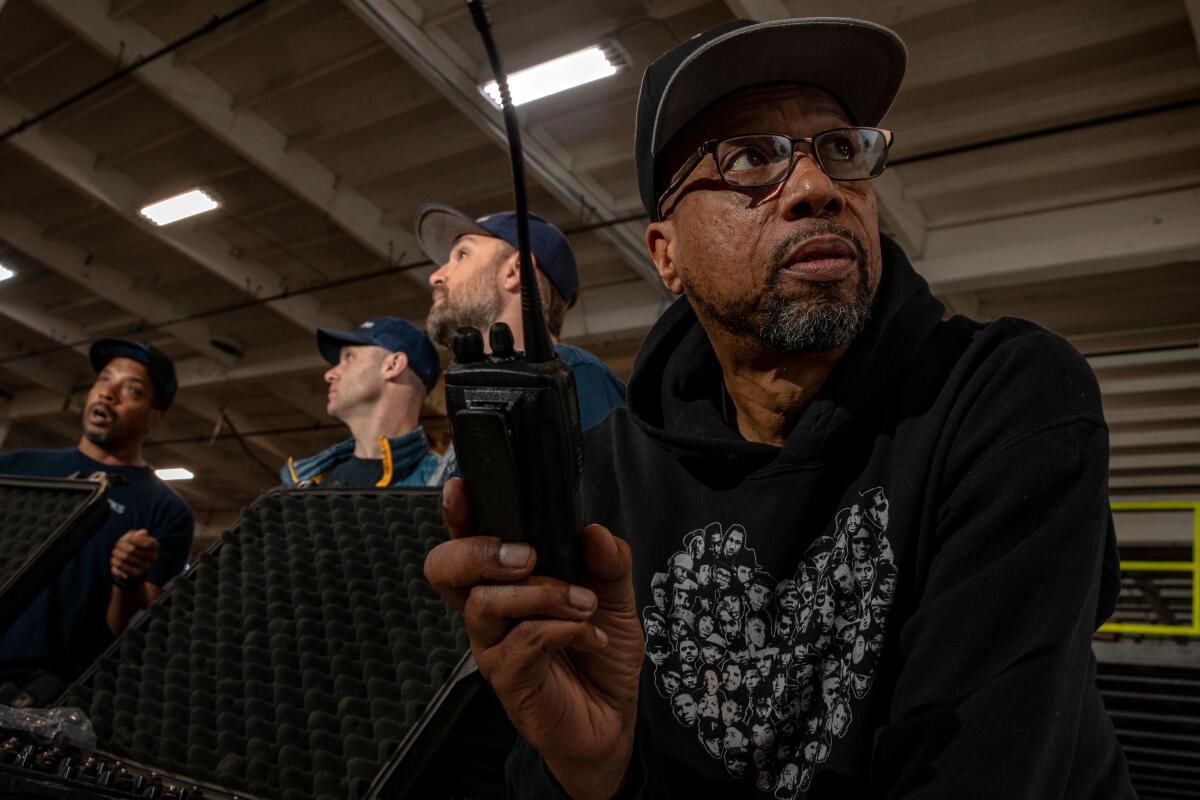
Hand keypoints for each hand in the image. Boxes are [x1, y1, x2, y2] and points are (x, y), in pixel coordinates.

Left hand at [110, 529, 158, 583]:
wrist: (133, 564)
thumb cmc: (134, 546)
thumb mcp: (136, 537)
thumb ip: (138, 533)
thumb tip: (144, 533)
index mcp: (155, 546)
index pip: (146, 542)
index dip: (134, 539)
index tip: (127, 539)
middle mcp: (153, 557)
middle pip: (132, 550)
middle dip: (120, 546)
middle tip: (116, 545)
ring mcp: (145, 567)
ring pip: (124, 558)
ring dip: (116, 554)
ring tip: (114, 552)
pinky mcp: (136, 574)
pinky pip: (121, 567)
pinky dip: (115, 563)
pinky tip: (115, 560)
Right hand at [425, 478, 643, 799]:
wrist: (613, 721)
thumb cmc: (601, 656)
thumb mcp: (615, 597)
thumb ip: (608, 561)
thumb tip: (593, 532)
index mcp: (506, 583)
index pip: (465, 541)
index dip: (456, 515)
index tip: (462, 489)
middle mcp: (490, 613)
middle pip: (445, 569)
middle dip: (480, 551)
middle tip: (529, 556)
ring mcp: (494, 647)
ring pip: (485, 604)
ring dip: (541, 594)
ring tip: (584, 604)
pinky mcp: (509, 680)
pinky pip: (520, 642)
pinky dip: (560, 629)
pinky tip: (588, 634)